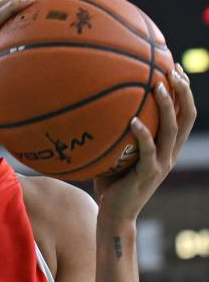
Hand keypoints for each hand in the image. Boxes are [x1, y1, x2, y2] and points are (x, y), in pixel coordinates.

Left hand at [94, 64, 195, 224]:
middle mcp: (169, 152)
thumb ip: (116, 130)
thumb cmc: (111, 180)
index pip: (184, 113)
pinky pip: (148, 150)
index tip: (175, 67)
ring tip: (158, 86)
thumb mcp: (117, 151)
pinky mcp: (149, 174)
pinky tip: (133, 120)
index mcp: (167, 146)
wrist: (115, 214)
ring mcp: (162, 164)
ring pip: (172, 130)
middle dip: (183, 92)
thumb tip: (94, 102)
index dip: (184, 91)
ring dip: (166, 107)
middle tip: (173, 70)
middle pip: (187, 117)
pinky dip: (143, 134)